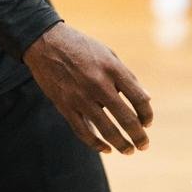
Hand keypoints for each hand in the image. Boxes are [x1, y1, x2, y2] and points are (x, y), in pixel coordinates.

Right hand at [23, 22, 152, 154]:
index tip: (147, 122)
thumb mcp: (107, 53)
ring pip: (107, 130)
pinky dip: (96, 144)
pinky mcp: (65, 105)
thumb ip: (126, 76)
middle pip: (126, 118)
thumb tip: (146, 98)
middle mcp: (98, 83)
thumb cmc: (80, 46)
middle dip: (138, 136)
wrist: (45, 41)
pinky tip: (106, 148)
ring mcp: (81, 96)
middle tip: (144, 145)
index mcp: (112, 68)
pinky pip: (84, 132)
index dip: (146, 114)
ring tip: (128, 150)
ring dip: (121, 144)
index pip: (138, 98)